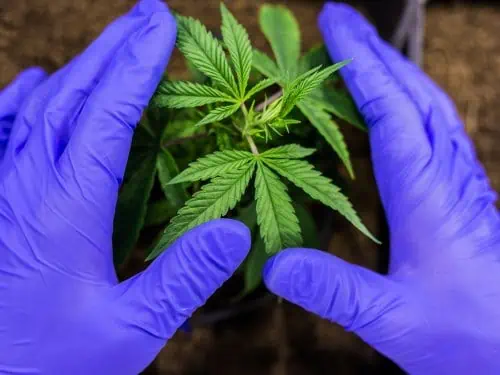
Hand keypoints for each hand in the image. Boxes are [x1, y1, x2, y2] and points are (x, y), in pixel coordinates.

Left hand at [0, 1, 249, 373]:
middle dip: (112, 50)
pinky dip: (19, 103)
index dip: (138, 67)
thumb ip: (185, 277)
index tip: (163, 28)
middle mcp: (25, 187)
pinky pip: (1, 136)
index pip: (107, 115)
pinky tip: (30, 85)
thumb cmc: (55, 363)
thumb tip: (236, 231)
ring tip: (111, 43)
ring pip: (38, 110)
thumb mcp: (133, 330)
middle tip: (146, 15)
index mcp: (65, 209)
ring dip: (77, 68)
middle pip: (72, 96)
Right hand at [264, 3, 499, 373]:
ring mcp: (460, 182)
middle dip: (376, 52)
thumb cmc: (467, 335)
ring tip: (363, 51)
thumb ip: (332, 290)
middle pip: (414, 94)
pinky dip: (411, 102)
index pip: (390, 109)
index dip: (360, 63)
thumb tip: (273, 265)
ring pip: (430, 106)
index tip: (334, 24)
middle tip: (340, 20)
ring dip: (396, 71)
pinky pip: (436, 130)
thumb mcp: (391, 319)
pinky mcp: (462, 194)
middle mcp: (448, 175)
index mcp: (428, 194)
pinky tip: (399, 107)